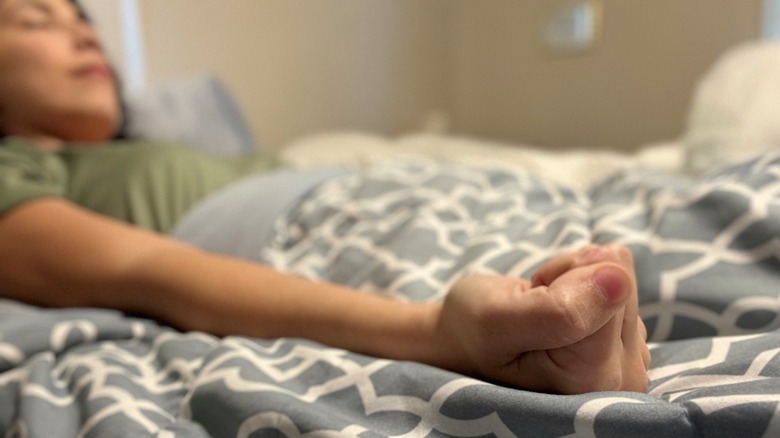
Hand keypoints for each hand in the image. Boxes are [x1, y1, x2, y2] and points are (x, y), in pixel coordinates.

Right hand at [434, 244, 649, 393]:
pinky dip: (583, 286)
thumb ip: (558, 309)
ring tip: (538, 309)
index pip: (611, 293)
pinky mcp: (627, 348)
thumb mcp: (496, 319)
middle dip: (572, 281)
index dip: (564, 281)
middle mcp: (620, 382)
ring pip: (621, 282)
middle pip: (621, 287)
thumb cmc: (469, 331)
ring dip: (575, 283)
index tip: (529, 303)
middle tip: (531, 305)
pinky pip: (621, 287)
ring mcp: (627, 366)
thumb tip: (620, 280)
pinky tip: (554, 310)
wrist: (460, 341)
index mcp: (590, 381)